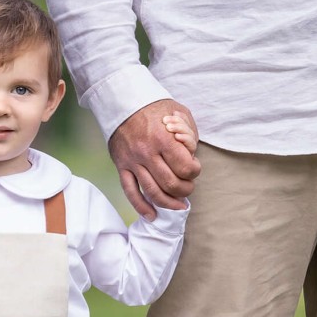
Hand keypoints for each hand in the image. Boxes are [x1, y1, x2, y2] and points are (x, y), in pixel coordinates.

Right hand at [109, 98, 200, 218]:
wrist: (123, 101)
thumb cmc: (155, 107)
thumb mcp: (179, 113)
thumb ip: (189, 135)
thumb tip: (191, 157)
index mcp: (164, 138)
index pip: (185, 167)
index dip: (194, 171)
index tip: (194, 168)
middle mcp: (147, 152)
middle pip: (171, 184)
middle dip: (185, 189)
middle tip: (188, 186)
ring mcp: (133, 161)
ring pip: (152, 192)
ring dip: (169, 203)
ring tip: (179, 205)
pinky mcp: (121, 166)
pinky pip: (130, 192)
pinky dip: (141, 207)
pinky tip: (152, 215)